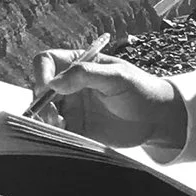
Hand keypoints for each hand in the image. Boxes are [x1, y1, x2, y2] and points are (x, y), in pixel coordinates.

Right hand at [32, 49, 187, 150]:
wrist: (156, 118)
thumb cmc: (141, 90)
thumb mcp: (117, 77)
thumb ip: (86, 75)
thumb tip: (54, 83)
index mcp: (78, 64)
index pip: (46, 62)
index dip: (41, 73)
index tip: (46, 88)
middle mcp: (69, 85)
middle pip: (40, 88)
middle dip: (40, 102)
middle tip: (52, 115)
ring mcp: (71, 107)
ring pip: (43, 111)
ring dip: (43, 119)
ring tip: (58, 125)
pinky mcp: (76, 128)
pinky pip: (55, 130)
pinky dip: (53, 132)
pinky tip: (65, 133)